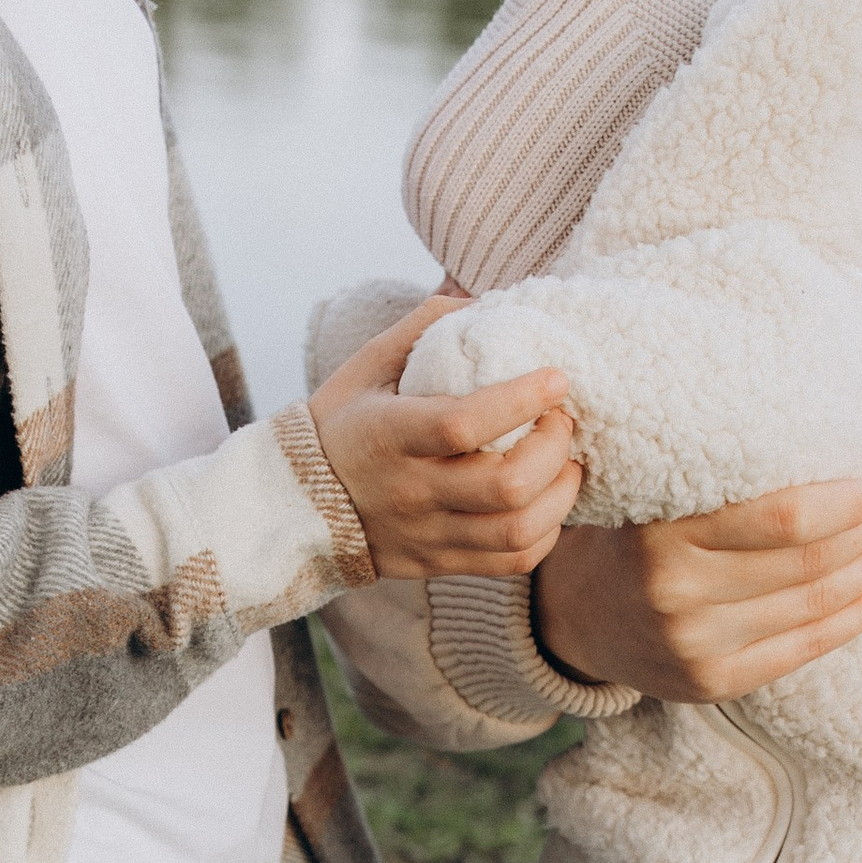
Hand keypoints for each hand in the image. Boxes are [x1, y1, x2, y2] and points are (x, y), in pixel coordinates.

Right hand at [310, 295, 582, 581]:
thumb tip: (480, 300)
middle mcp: (410, 491)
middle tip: (562, 421)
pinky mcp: (439, 562)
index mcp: (389, 435)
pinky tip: (548, 501)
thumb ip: (422, 329)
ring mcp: (427, 534)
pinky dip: (546, 531)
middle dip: (554, 448)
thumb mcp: (366, 367)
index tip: (556, 379)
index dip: (521, 400)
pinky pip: (513, 561)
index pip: (463, 424)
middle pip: (506, 485)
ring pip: (518, 531)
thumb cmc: (340, 424)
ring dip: (560, 494)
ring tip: (565, 463)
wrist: (296, 508)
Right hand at [531, 484, 861, 703]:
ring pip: (816, 604)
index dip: (844, 503)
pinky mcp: (713, 682)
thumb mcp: (656, 491)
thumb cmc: (634, 533)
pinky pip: (806, 647)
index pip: (783, 519)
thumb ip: (721, 475)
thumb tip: (830, 446)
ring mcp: (695, 645)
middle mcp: (676, 594)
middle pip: (809, 563)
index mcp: (661, 534)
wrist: (578, 613)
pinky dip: (859, 615)